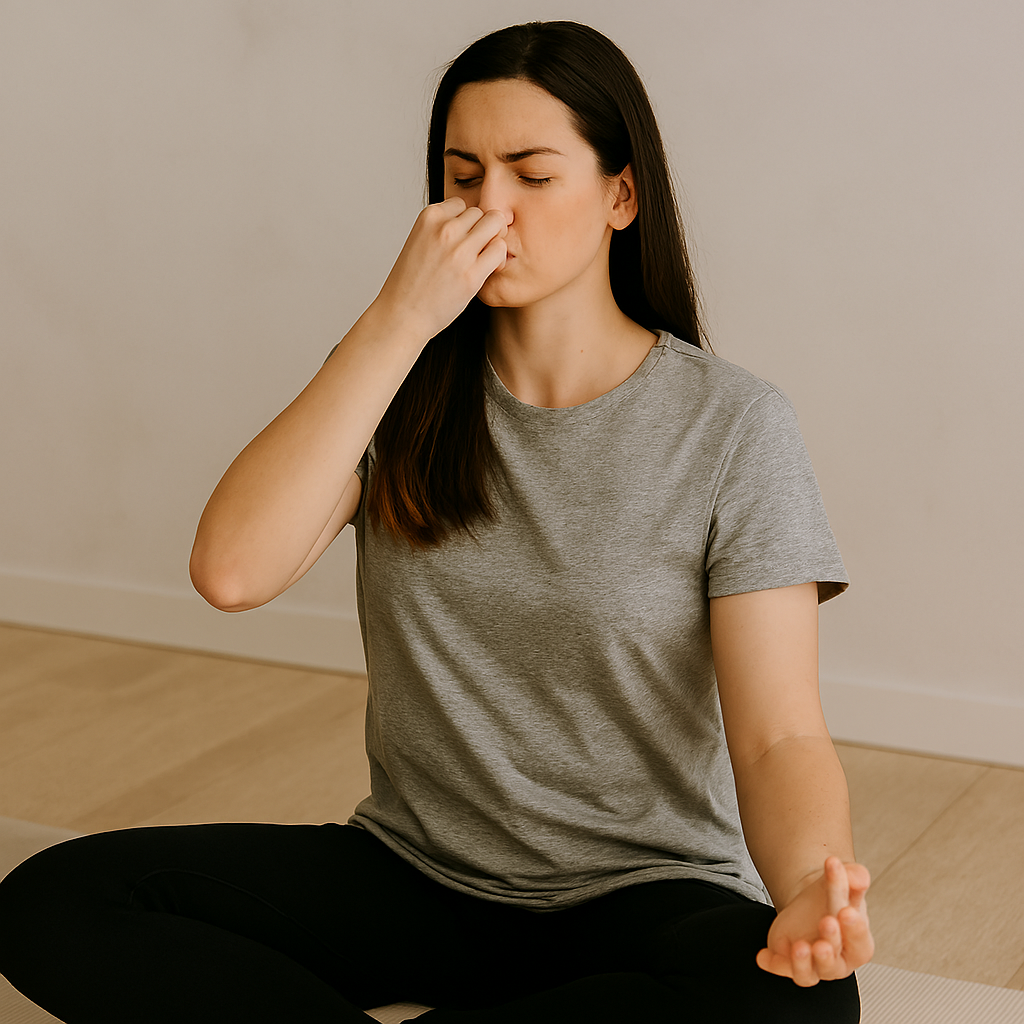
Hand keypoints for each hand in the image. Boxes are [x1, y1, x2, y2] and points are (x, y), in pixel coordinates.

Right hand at [374, 197, 509, 341]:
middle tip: (475, 251)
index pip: (461, 204)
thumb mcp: (419, 242)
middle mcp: (444, 230)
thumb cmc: (410, 284)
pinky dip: (498, 259)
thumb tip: (474, 222)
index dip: (465, 223)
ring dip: (493, 241)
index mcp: (428, 218)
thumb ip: (442, 228)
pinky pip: (499, 250)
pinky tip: (488, 271)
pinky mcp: (472, 274)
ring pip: (495, 225)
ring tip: (482, 260)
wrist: (402, 315)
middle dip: (481, 230)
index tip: (459, 241)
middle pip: (481, 213)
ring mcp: (459, 251)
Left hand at [756, 856, 873, 986]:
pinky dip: (772, 964)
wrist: (810, 905)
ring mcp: (812, 965)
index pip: (860, 942)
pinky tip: (763, 956)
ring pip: (809, 974)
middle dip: (830, 942)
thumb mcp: (845, 882)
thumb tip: (858, 875)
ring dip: (803, 962)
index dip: (855, 929)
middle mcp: (837, 961)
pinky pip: (780, 967)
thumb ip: (854, 877)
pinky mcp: (787, 962)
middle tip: (827, 922)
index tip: (847, 910)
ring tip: (800, 946)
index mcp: (857, 945)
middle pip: (834, 961)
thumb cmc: (833, 900)